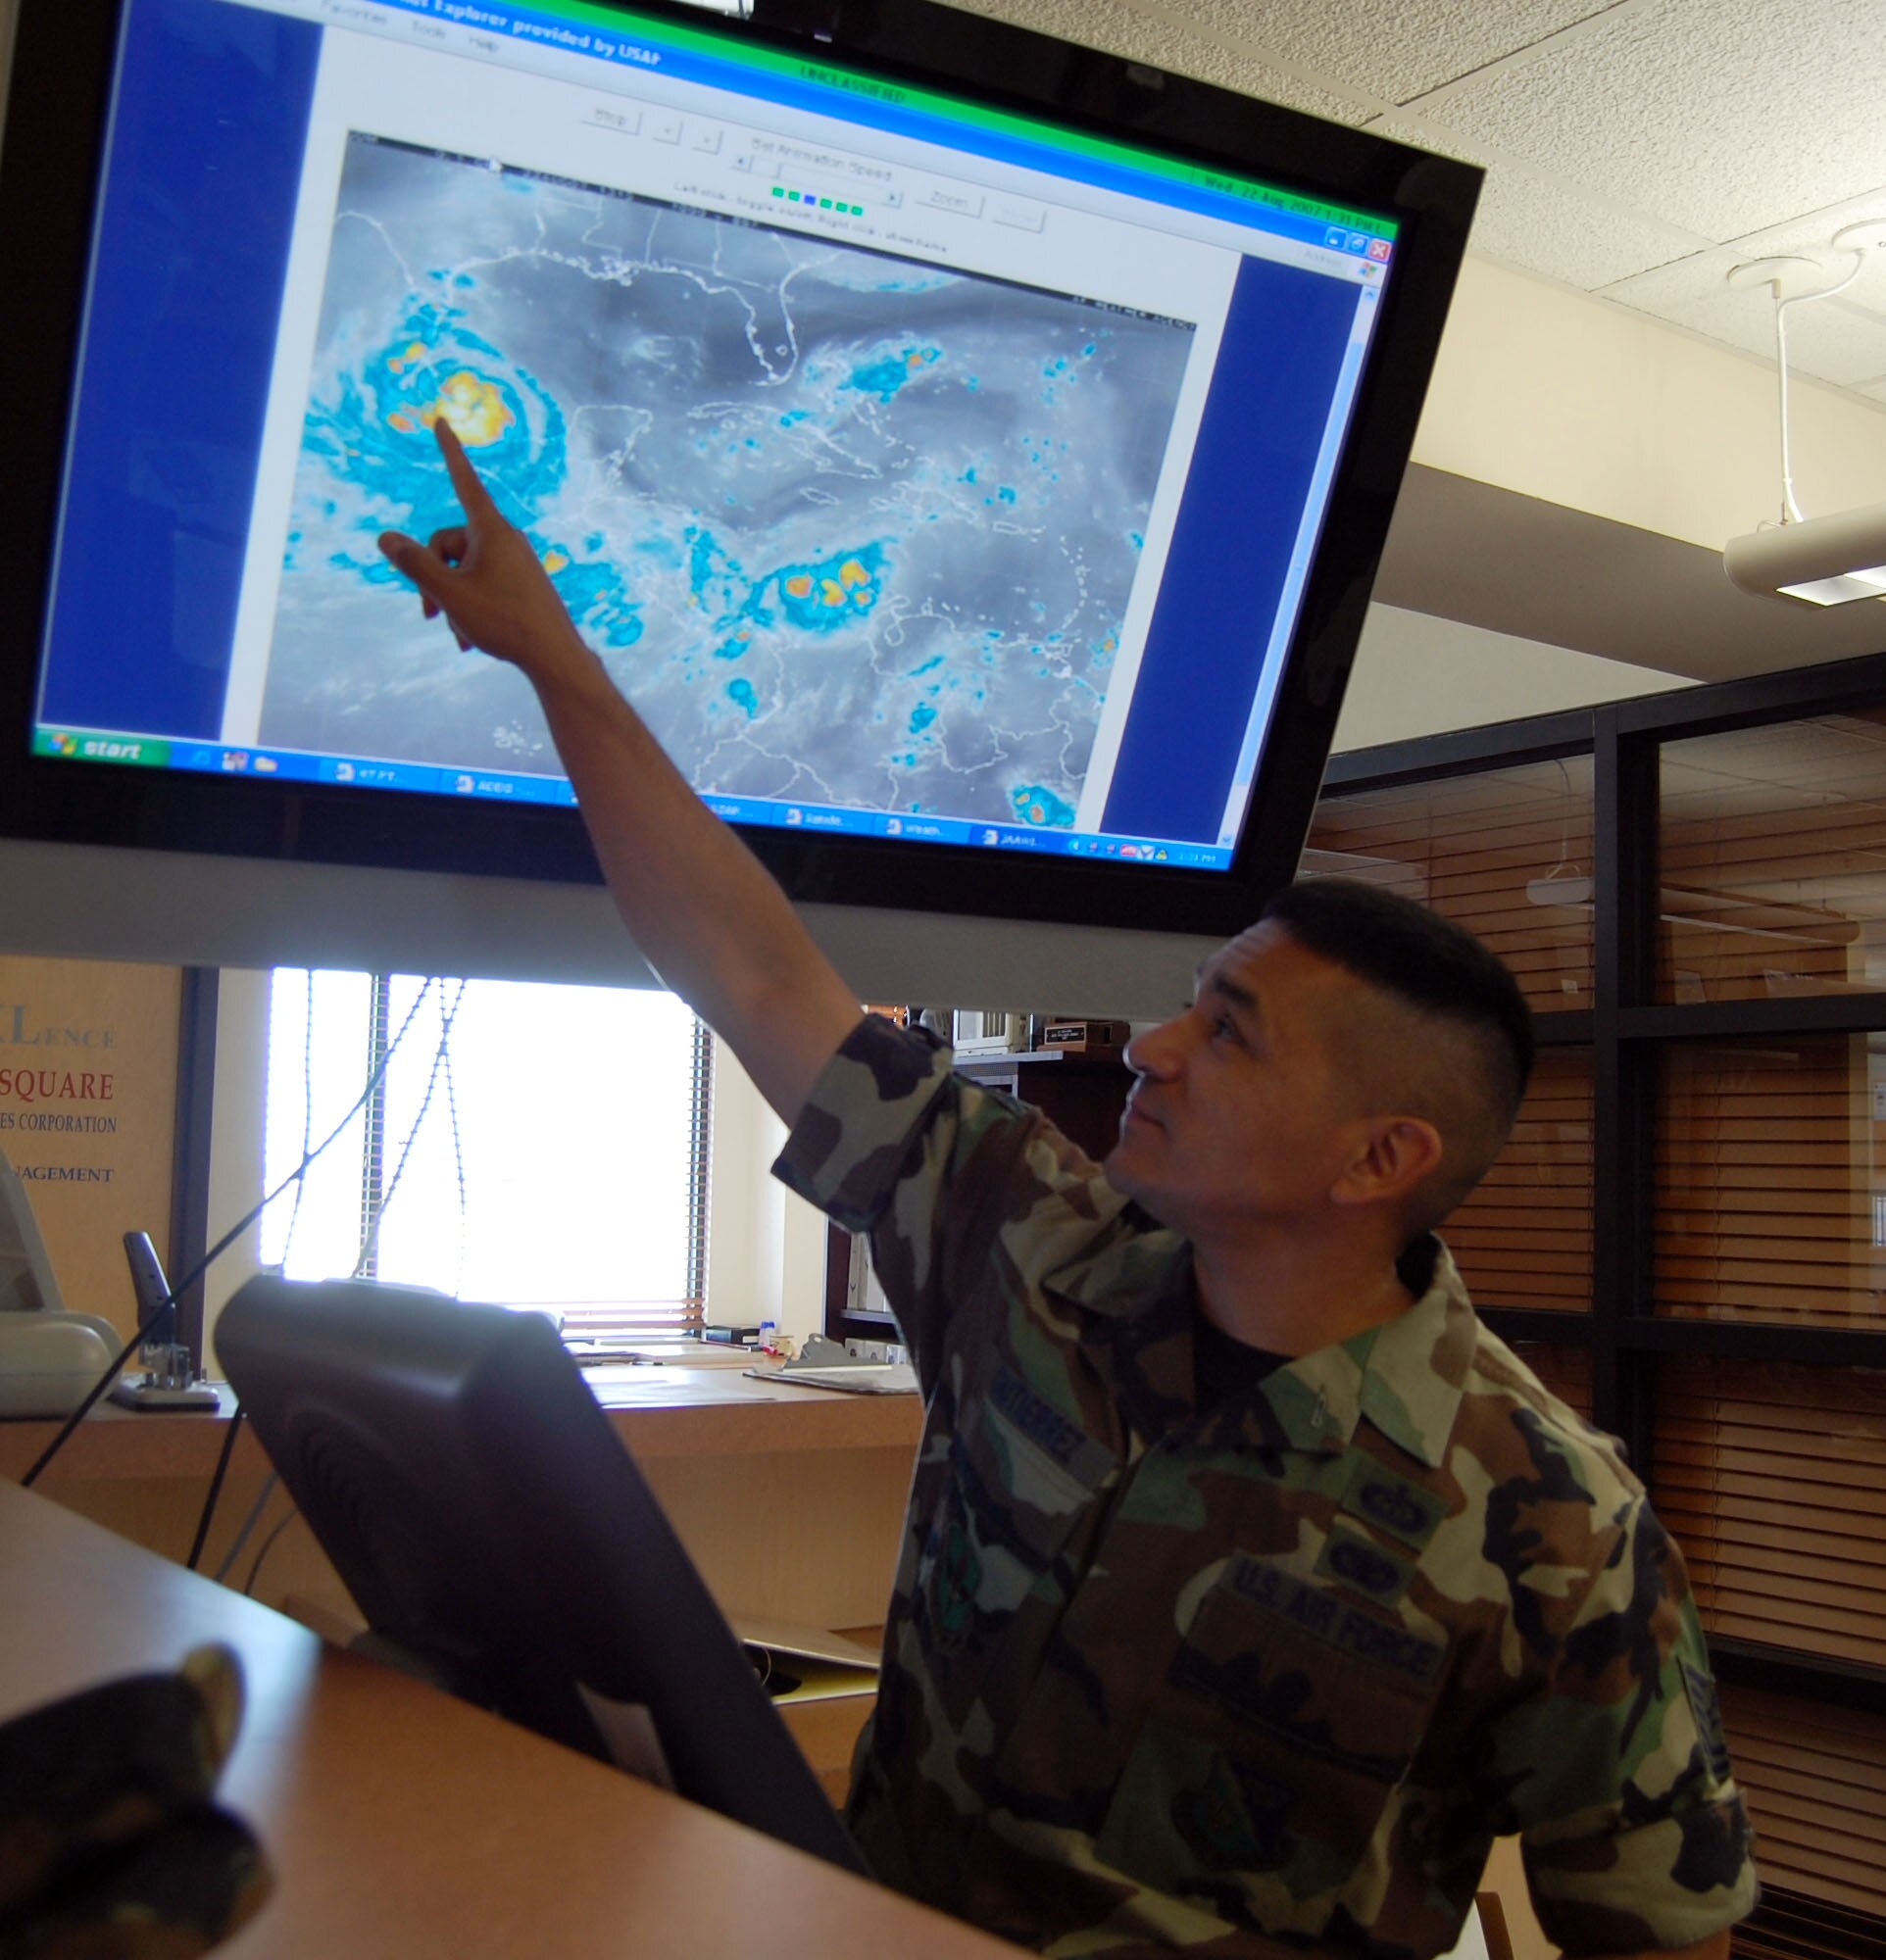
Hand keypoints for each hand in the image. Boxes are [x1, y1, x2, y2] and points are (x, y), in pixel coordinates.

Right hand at [377, 420, 590, 679]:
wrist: (555, 656)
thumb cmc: (504, 621)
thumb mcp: (449, 592)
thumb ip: (414, 564)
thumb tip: (386, 538)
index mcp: (490, 529)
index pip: (463, 480)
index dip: (449, 451)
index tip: (441, 420)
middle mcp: (505, 539)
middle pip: (449, 543)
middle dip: (433, 576)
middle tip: (429, 612)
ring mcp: (515, 561)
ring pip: (464, 570)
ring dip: (452, 600)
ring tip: (459, 634)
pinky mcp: (521, 583)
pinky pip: (483, 585)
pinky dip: (470, 608)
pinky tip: (470, 640)